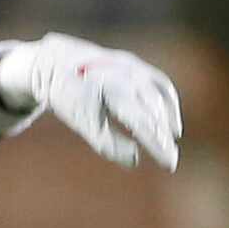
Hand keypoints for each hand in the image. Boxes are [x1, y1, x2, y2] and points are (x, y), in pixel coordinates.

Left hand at [0, 33, 181, 170]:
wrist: (57, 63)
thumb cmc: (70, 99)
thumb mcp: (84, 124)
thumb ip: (109, 144)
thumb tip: (135, 159)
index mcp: (111, 90)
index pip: (142, 122)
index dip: (157, 144)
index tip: (169, 164)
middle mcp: (127, 74)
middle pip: (154, 111)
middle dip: (162, 137)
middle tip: (170, 162)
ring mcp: (134, 66)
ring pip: (160, 97)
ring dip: (167, 122)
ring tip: (169, 145)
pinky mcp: (137, 64)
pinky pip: (161, 85)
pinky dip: (169, 105)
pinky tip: (171, 126)